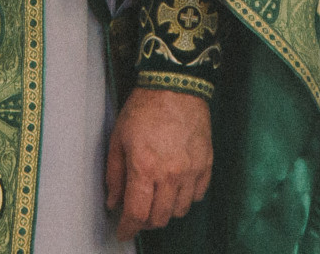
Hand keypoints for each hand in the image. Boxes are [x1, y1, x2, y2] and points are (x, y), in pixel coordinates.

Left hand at [105, 87, 212, 241]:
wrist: (176, 86)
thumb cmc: (143, 108)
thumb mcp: (118, 137)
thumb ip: (114, 174)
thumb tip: (113, 202)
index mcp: (144, 168)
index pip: (137, 213)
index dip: (128, 228)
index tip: (123, 233)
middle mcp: (170, 174)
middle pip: (159, 217)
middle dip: (145, 221)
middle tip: (137, 213)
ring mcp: (191, 171)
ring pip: (179, 210)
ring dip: (165, 210)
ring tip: (156, 197)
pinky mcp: (206, 165)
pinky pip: (197, 196)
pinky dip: (185, 198)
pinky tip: (175, 186)